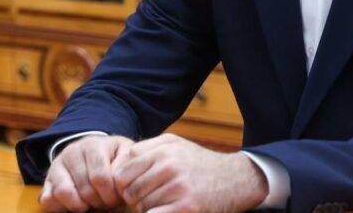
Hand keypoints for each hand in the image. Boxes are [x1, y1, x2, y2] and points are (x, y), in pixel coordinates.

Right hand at [40, 135, 132, 211]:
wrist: (94, 154)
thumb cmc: (113, 158)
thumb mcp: (124, 154)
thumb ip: (126, 163)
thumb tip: (119, 178)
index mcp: (92, 145)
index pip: (100, 177)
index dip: (111, 194)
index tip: (117, 197)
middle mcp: (71, 152)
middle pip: (84, 189)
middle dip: (99, 201)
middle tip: (106, 201)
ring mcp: (56, 166)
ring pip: (63, 192)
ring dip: (80, 205)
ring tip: (91, 203)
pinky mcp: (47, 181)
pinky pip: (48, 199)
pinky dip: (62, 207)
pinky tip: (77, 204)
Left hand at [112, 133, 267, 212]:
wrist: (235, 180)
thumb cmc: (198, 163)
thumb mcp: (175, 145)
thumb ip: (146, 149)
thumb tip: (117, 165)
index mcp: (163, 148)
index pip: (123, 170)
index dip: (123, 183)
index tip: (134, 187)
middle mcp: (169, 164)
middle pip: (129, 189)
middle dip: (135, 198)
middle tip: (150, 198)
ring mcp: (178, 186)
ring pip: (142, 205)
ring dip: (149, 208)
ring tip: (166, 202)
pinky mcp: (186, 207)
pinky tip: (169, 209)